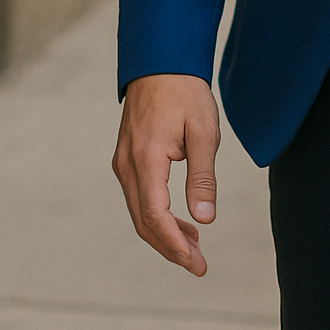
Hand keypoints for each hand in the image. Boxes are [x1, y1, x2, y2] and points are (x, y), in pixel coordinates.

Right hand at [112, 73, 220, 276]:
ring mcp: (124, 162)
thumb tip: (205, 220)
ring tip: (195, 247)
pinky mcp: (128, 158)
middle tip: (199, 266)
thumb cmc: (185, 93)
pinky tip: (182, 220)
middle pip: (144, 221)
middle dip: (170, 247)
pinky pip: (140, 197)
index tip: (195, 262)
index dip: (174, 243)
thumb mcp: (203, 132)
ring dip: (165, 233)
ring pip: (140, 212)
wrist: (161, 62)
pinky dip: (158, 215)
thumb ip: (203, 177)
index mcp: (146, 159)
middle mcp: (127, 165)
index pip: (155, 216)